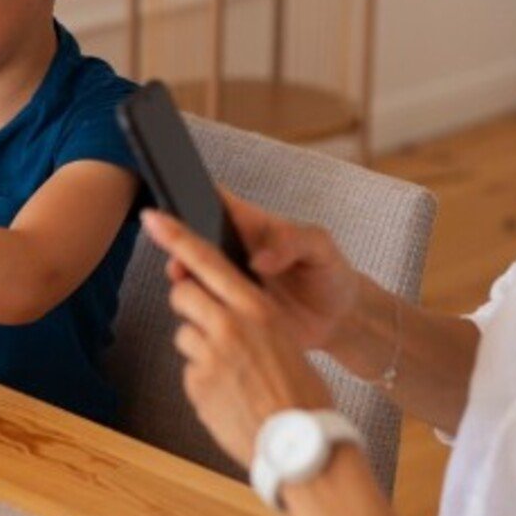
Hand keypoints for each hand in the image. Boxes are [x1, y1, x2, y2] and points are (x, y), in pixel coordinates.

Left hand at [141, 209, 333, 467]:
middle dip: (189, 302)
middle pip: (184, 293)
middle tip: (208, 321)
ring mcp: (210, 357)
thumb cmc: (304, 392)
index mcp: (257, 308)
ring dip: (200, 347)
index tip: (152, 219)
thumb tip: (224, 307)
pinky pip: (189, 371)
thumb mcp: (286, 339)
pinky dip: (205, 381)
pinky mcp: (197, 387)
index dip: (176, 237)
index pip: (208, 262)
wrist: (303, 447)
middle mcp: (230, 327)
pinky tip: (230, 397)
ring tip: (233, 373)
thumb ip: (252, 318)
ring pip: (184, 335)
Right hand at [165, 191, 362, 353]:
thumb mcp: (320, 247)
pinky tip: (203, 316)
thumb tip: (259, 259)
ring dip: (184, 280)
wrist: (339, 320)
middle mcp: (232, 254)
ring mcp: (228, 285)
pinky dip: (198, 312)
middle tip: (177, 258)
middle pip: (191, 241)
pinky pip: (205, 311)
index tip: (176, 202)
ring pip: (191, 277)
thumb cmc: (329, 273)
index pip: (214, 201)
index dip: (192, 196)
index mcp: (251, 225)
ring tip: (183, 282)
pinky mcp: (230, 315)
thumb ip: (294, 241)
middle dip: (177, 246)